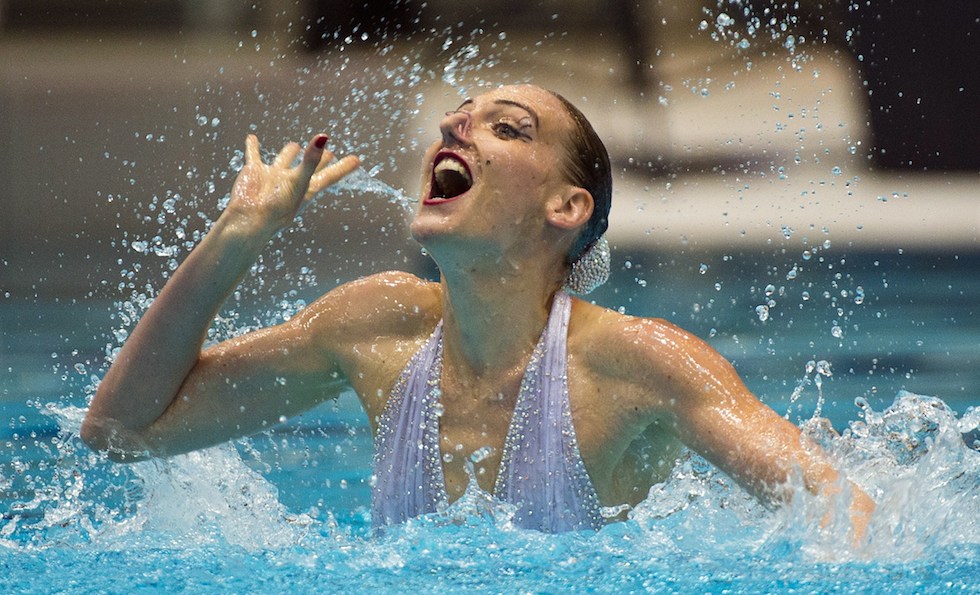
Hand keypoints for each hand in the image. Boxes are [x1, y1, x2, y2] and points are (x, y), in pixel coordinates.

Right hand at [227, 134, 359, 233]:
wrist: (249, 220)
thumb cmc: (278, 207)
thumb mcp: (298, 182)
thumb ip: (311, 161)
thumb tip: (324, 137)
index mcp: (306, 188)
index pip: (330, 175)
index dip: (343, 168)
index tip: (357, 160)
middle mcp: (291, 182)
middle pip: (310, 167)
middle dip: (319, 160)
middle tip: (330, 152)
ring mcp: (273, 177)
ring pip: (283, 161)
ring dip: (289, 153)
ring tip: (295, 145)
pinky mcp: (254, 172)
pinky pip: (254, 155)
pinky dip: (253, 147)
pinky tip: (252, 138)